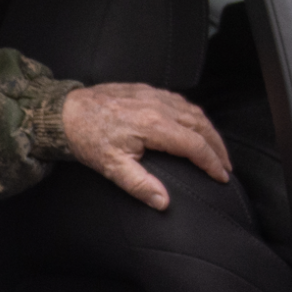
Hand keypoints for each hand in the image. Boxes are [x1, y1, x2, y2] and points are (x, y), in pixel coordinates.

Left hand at [61, 83, 231, 211]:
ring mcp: (154, 95)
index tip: (222, 176)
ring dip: (209, 130)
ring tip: (216, 148)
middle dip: (218, 147)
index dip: (212, 163)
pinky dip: (194, 115)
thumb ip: (140, 185)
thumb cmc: (87, 138)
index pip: (195, 145)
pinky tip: (195, 125)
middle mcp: (159, 106)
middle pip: (202, 126)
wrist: (66, 112)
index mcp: (154, 125)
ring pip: (194, 111)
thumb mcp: (111, 167)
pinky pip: (180, 101)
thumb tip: (163, 202)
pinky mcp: (147, 90)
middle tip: (226, 165)